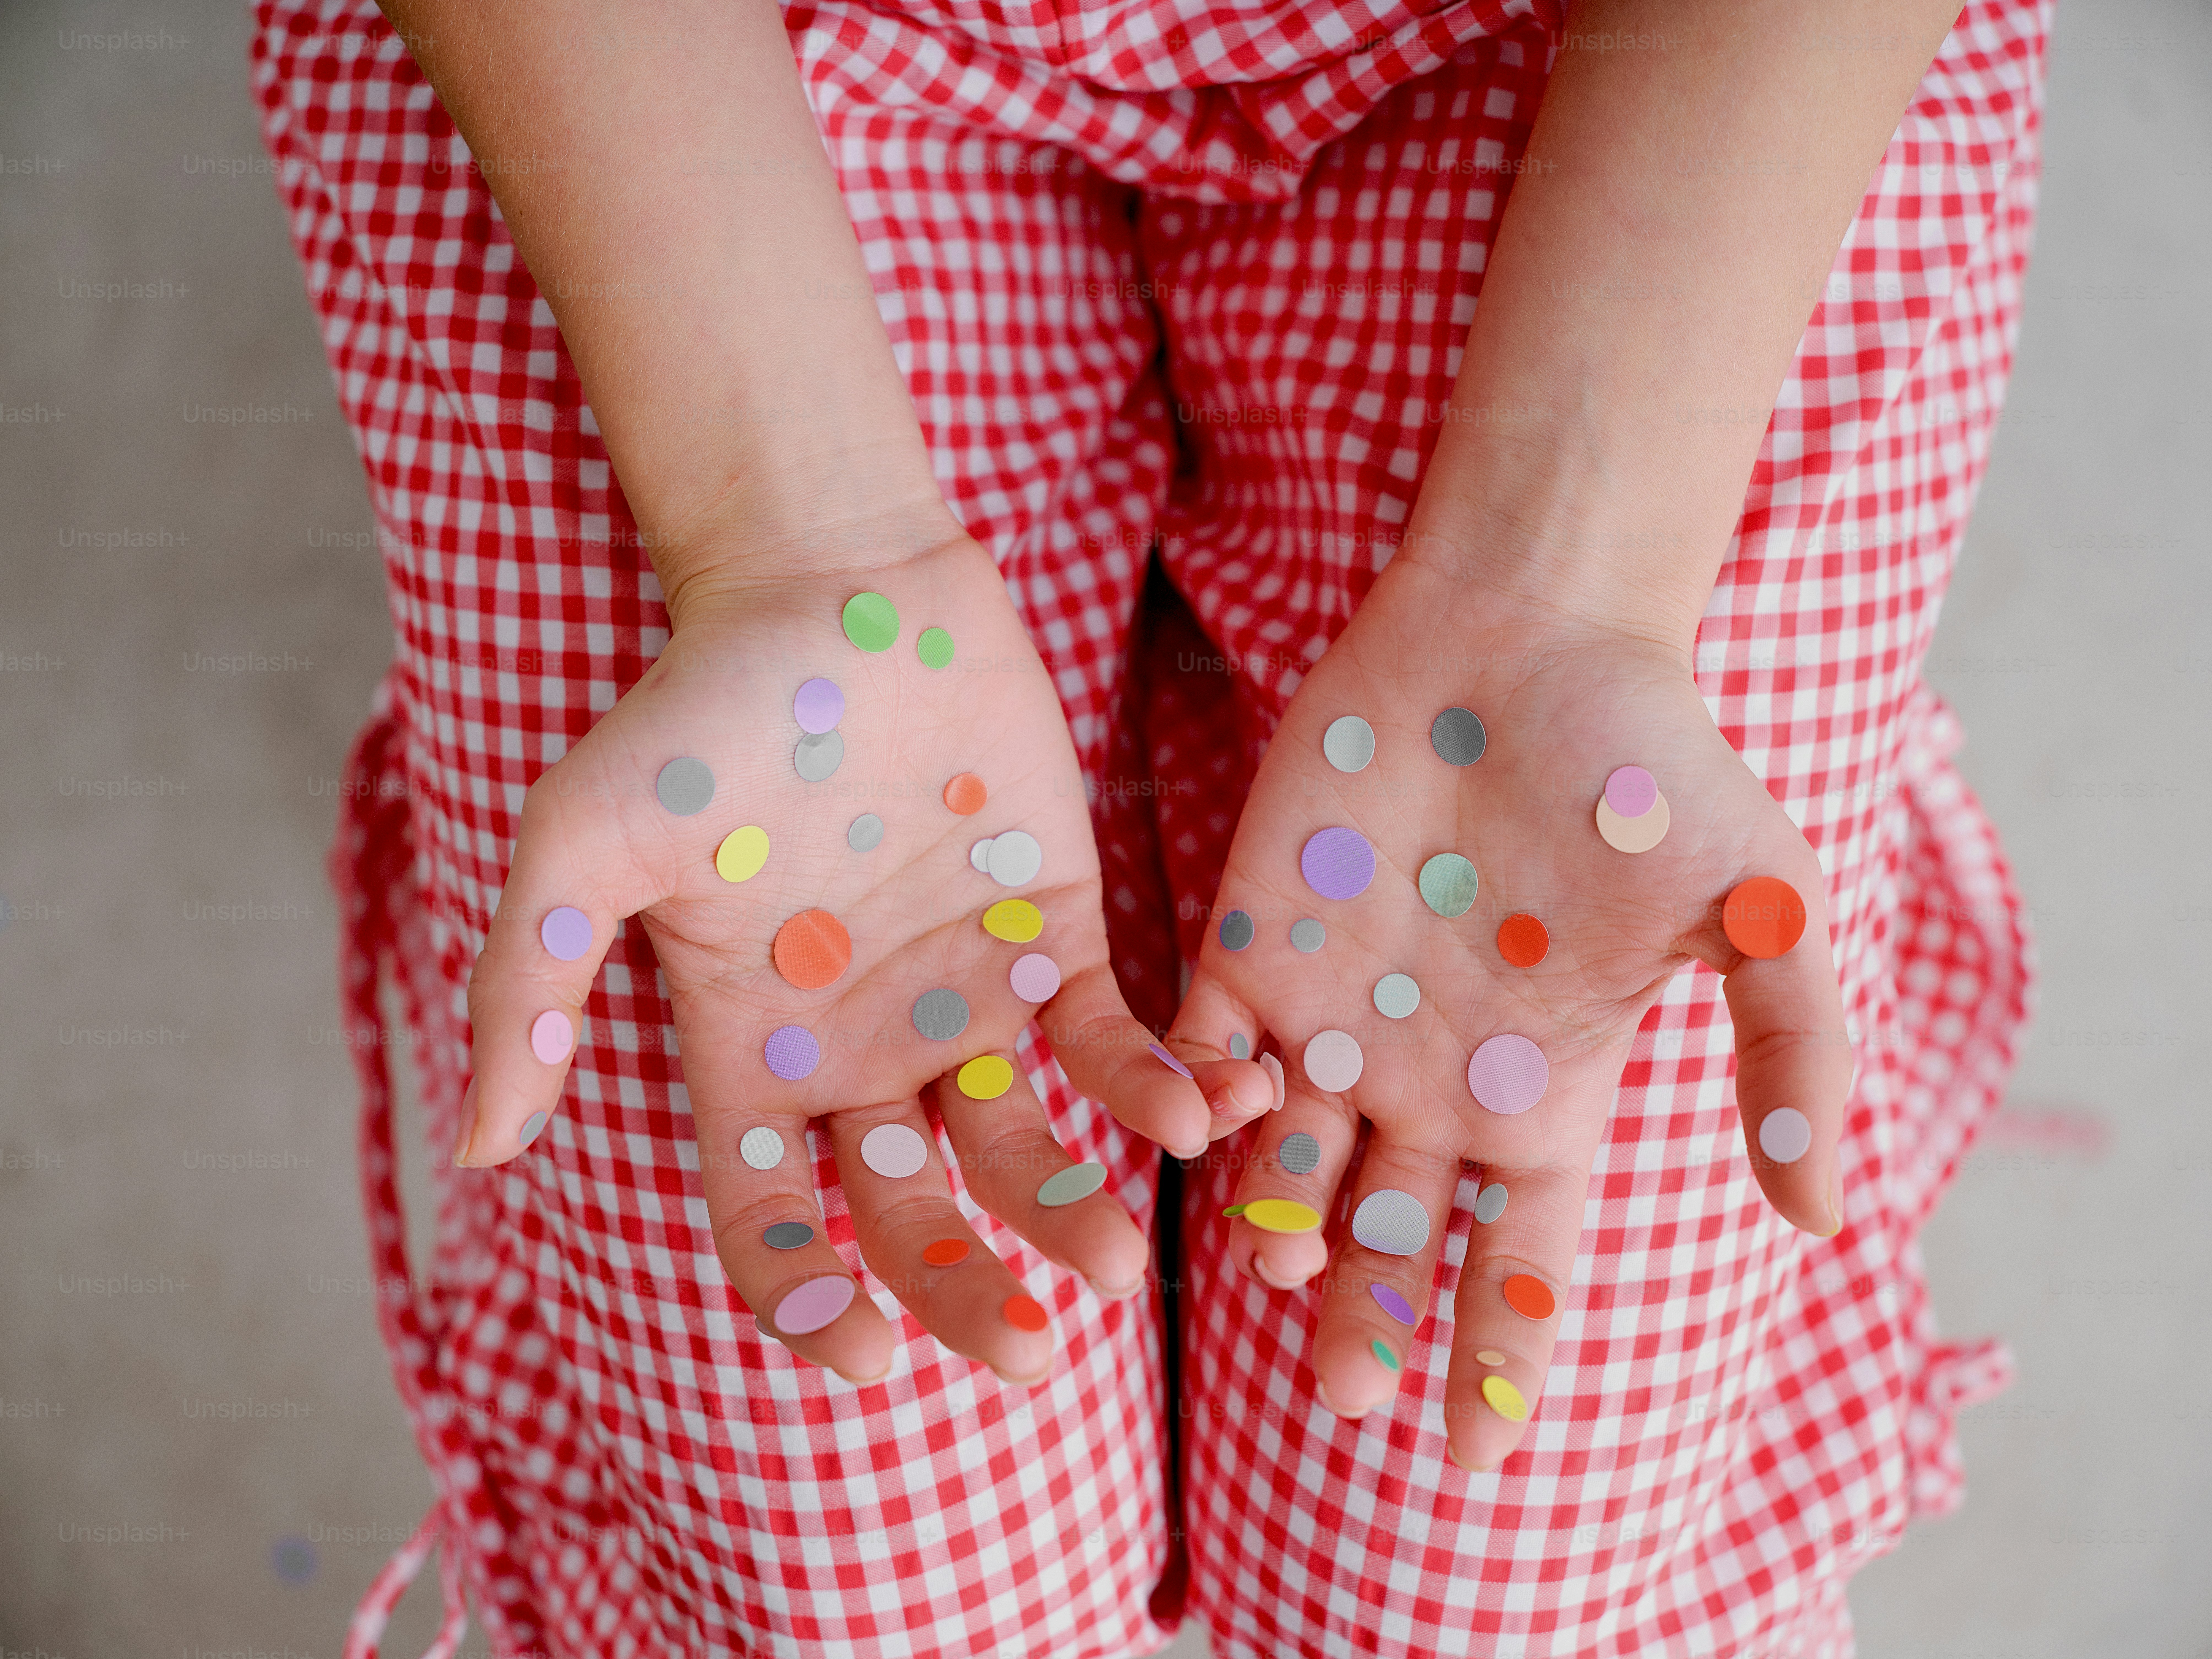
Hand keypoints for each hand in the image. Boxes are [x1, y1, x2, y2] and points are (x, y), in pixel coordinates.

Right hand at [453, 533, 1273, 1383]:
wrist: (829, 589)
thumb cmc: (696, 715)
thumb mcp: (581, 845)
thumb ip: (526, 988)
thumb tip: (473, 1149)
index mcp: (752, 1056)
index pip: (774, 1221)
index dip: (811, 1300)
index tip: (866, 1358)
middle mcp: (861, 1052)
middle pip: (909, 1213)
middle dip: (961, 1289)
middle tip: (1028, 1357)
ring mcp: (963, 1002)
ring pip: (1020, 1147)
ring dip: (1071, 1211)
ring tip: (1116, 1270)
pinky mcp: (1053, 937)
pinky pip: (1110, 1041)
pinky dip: (1149, 1085)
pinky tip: (1193, 1116)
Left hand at [1151, 559, 1849, 1468]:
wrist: (1527, 640)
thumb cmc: (1651, 768)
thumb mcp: (1761, 911)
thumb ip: (1793, 1057)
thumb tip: (1822, 1219)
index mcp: (1543, 1092)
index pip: (1517, 1261)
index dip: (1502, 1354)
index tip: (1478, 1455)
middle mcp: (1432, 1079)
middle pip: (1391, 1241)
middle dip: (1369, 1322)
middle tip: (1349, 1399)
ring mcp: (1337, 1020)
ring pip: (1288, 1169)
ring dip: (1280, 1232)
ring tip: (1288, 1278)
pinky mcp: (1257, 947)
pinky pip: (1209, 1055)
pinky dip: (1205, 1097)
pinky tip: (1229, 1113)